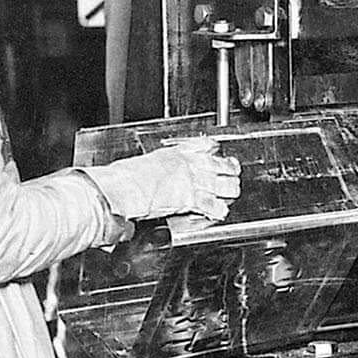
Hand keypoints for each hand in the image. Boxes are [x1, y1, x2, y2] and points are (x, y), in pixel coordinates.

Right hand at [83, 139, 241, 220]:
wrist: (124, 186)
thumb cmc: (127, 175)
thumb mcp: (145, 162)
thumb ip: (155, 167)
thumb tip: (151, 173)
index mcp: (178, 152)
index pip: (207, 145)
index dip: (215, 150)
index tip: (217, 152)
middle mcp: (189, 165)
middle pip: (222, 165)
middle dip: (230, 171)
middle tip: (232, 174)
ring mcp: (193, 182)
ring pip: (225, 185)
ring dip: (230, 190)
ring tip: (231, 192)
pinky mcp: (192, 199)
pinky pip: (214, 205)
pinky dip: (219, 210)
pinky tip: (220, 212)